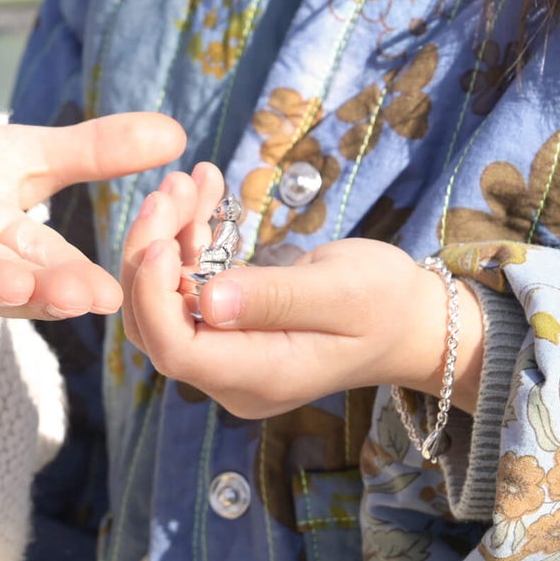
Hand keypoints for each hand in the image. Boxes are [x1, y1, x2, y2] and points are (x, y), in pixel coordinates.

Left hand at [0, 112, 185, 319]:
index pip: (50, 267)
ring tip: (12, 283)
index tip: (114, 296)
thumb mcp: (25, 155)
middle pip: (8, 283)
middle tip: (77, 299)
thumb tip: (177, 133)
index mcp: (9, 246)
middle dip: (41, 292)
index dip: (78, 282)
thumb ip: (95, 151)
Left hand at [120, 163, 483, 418]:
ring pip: (163, 302)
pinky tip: (202, 194)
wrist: (407, 319)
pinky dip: (184, 241)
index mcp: (261, 377)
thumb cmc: (386, 302)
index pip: (176, 350)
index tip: (163, 238)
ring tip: (187, 182)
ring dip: (164, 238)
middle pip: (156, 325)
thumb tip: (206, 301)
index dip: (154, 295)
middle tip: (172, 190)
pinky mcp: (225, 331)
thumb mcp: (341, 291)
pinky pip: (185, 289)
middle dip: (151, 253)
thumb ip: (273, 298)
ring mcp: (226, 358)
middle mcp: (232, 378)